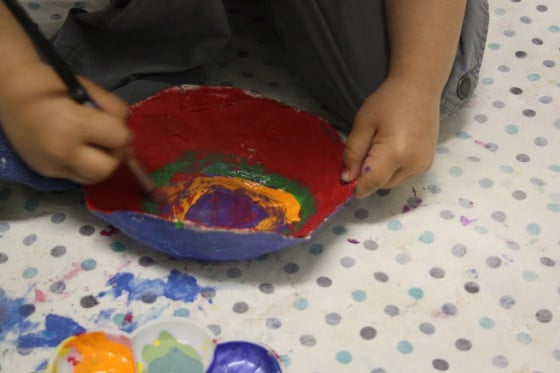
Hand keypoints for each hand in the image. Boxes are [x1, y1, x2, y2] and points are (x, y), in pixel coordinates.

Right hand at [0, 63, 130, 183]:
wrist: (10, 90)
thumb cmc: (52, 85)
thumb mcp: (89, 89)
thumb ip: (114, 110)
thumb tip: (127, 136)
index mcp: (73, 124)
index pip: (118, 139)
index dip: (123, 132)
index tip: (116, 125)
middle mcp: (61, 151)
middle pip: (107, 169)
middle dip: (115, 155)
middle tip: (111, 142)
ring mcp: (51, 165)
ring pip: (93, 179)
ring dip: (102, 165)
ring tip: (97, 147)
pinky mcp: (45, 172)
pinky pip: (77, 178)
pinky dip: (85, 167)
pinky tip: (81, 151)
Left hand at [342, 76, 439, 198]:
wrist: (419, 87)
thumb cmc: (388, 101)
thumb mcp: (363, 123)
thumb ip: (352, 152)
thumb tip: (346, 179)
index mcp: (395, 153)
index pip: (371, 183)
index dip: (355, 185)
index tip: (345, 177)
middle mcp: (413, 165)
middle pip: (380, 185)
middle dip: (367, 175)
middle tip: (365, 148)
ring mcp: (422, 166)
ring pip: (391, 182)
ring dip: (380, 173)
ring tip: (379, 146)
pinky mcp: (427, 164)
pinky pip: (402, 176)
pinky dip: (392, 169)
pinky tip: (392, 148)